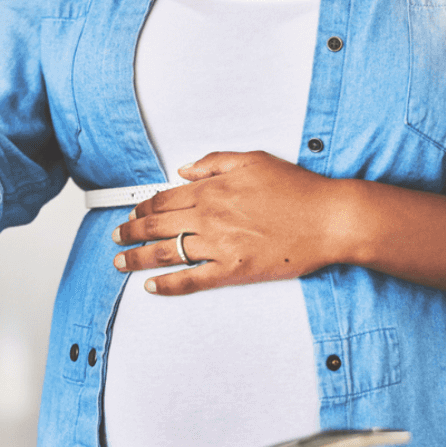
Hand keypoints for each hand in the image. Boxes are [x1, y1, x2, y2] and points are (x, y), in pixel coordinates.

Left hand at [111, 151, 352, 295]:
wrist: (329, 219)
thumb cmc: (297, 190)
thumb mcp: (253, 160)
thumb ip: (214, 163)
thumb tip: (185, 169)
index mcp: (212, 190)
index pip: (163, 199)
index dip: (142, 207)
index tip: (132, 212)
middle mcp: (209, 217)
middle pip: (156, 226)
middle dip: (129, 232)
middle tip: (116, 236)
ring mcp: (219, 246)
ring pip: (165, 252)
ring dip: (136, 258)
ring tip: (120, 261)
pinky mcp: (232, 271)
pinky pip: (191, 280)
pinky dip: (167, 284)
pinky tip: (150, 286)